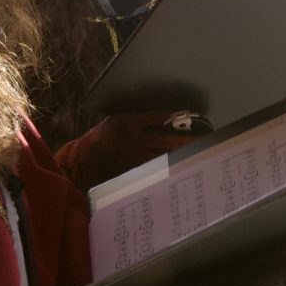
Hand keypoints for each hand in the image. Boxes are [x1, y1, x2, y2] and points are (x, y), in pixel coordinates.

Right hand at [54, 110, 198, 191]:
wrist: (82, 159)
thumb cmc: (102, 137)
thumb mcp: (117, 121)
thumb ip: (137, 121)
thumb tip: (166, 122)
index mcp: (129, 120)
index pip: (158, 117)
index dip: (176, 118)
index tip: (192, 117)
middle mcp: (132, 136)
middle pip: (166, 138)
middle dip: (185, 139)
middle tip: (203, 140)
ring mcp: (132, 154)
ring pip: (162, 154)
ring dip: (180, 154)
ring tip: (196, 154)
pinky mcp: (131, 168)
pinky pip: (154, 166)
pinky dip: (167, 166)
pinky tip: (180, 166)